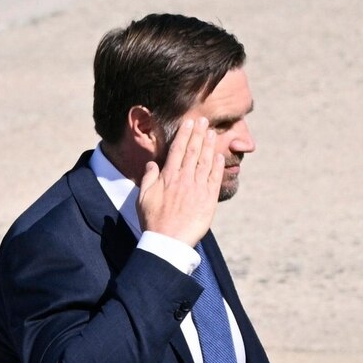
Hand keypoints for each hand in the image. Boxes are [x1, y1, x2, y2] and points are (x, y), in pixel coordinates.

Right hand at [137, 113, 223, 247]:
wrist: (168, 242)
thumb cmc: (153, 221)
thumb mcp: (143, 198)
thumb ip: (148, 178)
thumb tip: (152, 163)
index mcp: (168, 177)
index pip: (177, 149)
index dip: (184, 134)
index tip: (188, 123)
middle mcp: (184, 179)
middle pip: (193, 151)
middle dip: (198, 134)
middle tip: (203, 120)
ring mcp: (198, 188)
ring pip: (205, 161)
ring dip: (209, 145)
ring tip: (212, 132)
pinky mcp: (208, 200)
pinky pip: (214, 179)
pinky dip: (218, 166)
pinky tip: (220, 156)